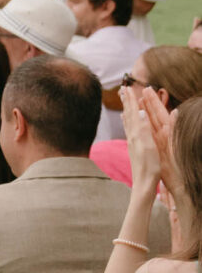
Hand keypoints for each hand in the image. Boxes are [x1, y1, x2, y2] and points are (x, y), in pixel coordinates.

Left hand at [122, 85, 174, 201]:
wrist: (144, 185)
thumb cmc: (149, 167)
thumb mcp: (149, 146)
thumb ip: (143, 129)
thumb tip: (139, 111)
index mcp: (136, 133)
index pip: (133, 112)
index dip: (130, 100)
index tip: (126, 87)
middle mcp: (132, 136)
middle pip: (129, 114)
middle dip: (127, 101)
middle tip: (122, 88)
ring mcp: (133, 142)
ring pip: (129, 121)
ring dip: (127, 109)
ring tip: (123, 100)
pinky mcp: (135, 148)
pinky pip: (130, 129)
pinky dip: (128, 121)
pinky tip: (126, 120)